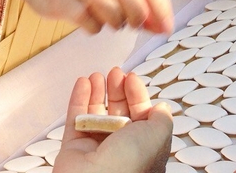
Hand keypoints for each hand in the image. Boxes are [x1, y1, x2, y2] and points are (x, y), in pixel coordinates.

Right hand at [53, 69, 172, 172]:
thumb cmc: (129, 163)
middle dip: (117, 90)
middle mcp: (120, 151)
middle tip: (114, 73)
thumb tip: (161, 108)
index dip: (137, 96)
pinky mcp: (73, 149)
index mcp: (143, 151)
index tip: (131, 78)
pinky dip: (79, 99)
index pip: (142, 117)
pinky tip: (83, 82)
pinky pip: (75, 120)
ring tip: (96, 75)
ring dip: (97, 92)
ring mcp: (95, 150)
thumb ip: (162, 119)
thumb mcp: (158, 136)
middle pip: (119, 113)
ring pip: (96, 115)